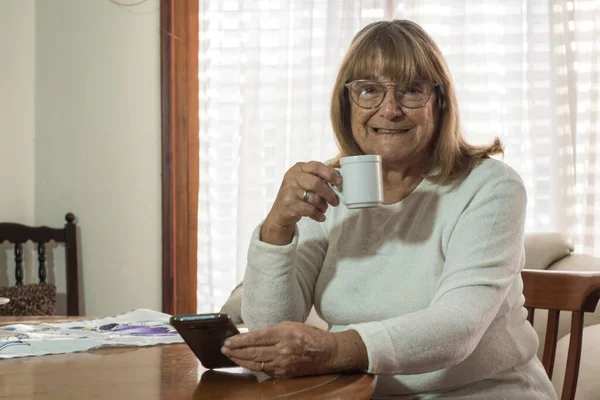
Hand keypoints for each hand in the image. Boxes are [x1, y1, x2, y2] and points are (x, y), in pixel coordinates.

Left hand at [220, 321, 336, 377]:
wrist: (328, 352)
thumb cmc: (310, 335)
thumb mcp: (291, 325)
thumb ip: (272, 330)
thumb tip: (253, 335)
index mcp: (284, 334)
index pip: (256, 337)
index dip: (240, 340)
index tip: (228, 341)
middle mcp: (282, 350)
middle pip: (253, 352)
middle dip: (236, 351)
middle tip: (224, 349)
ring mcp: (283, 364)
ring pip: (256, 364)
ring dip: (240, 360)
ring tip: (230, 356)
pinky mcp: (284, 374)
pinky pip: (265, 370)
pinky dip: (253, 366)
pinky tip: (245, 362)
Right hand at [262, 161, 341, 244]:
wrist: (280, 211)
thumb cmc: (297, 194)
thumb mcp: (304, 180)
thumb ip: (318, 176)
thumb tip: (338, 178)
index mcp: (298, 168)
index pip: (316, 166)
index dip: (330, 174)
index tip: (339, 182)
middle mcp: (292, 177)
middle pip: (316, 183)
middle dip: (329, 193)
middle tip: (335, 201)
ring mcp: (289, 191)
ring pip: (315, 198)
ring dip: (323, 206)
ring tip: (324, 208)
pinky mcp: (289, 205)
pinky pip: (310, 210)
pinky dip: (318, 215)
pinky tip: (320, 216)